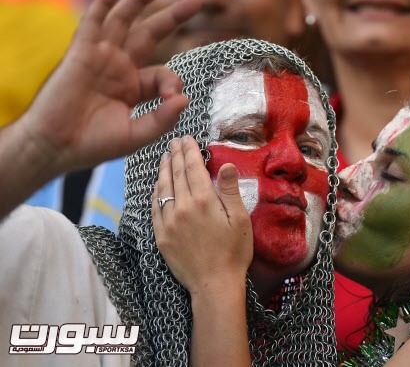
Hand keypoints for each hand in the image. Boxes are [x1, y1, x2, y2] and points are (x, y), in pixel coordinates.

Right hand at [18, 0, 200, 174]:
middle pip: (151, 34)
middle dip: (173, 17)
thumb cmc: (93, 143)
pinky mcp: (81, 52)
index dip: (172, 83)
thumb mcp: (136, 135)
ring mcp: (101, 57)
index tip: (172, 99)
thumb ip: (162, 119)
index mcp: (133, 87)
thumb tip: (185, 98)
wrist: (56, 146)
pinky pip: (93, 21)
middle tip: (196, 2)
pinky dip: (103, 3)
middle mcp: (119, 67)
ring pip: (124, 20)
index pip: (163, 73)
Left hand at [152, 136, 252, 293]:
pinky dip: (156, 193)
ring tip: (164, 157)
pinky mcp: (161, 236)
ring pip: (163, 188)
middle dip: (175, 155)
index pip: (193, 167)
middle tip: (174, 141)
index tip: (187, 138)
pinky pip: (155, 208)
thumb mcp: (240, 219)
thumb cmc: (234, 252)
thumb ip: (230, 190)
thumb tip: (225, 164)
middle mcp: (182, 207)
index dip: (189, 151)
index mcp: (204, 200)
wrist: (214, 285)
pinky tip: (157, 186)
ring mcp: (168, 221)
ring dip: (163, 170)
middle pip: (176, 174)